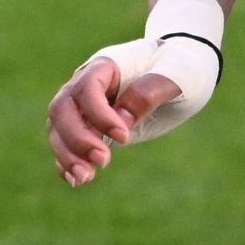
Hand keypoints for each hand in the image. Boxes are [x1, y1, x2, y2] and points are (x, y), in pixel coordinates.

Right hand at [45, 58, 182, 186]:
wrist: (186, 71)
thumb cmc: (183, 66)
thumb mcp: (179, 74)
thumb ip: (150, 91)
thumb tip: (120, 119)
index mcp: (109, 64)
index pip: (87, 89)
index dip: (98, 114)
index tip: (123, 137)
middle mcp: (89, 84)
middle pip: (62, 109)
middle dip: (77, 139)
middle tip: (104, 161)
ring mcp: (86, 105)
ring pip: (58, 129)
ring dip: (68, 155)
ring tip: (86, 178)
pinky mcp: (90, 126)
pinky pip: (66, 143)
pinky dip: (67, 162)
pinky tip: (77, 180)